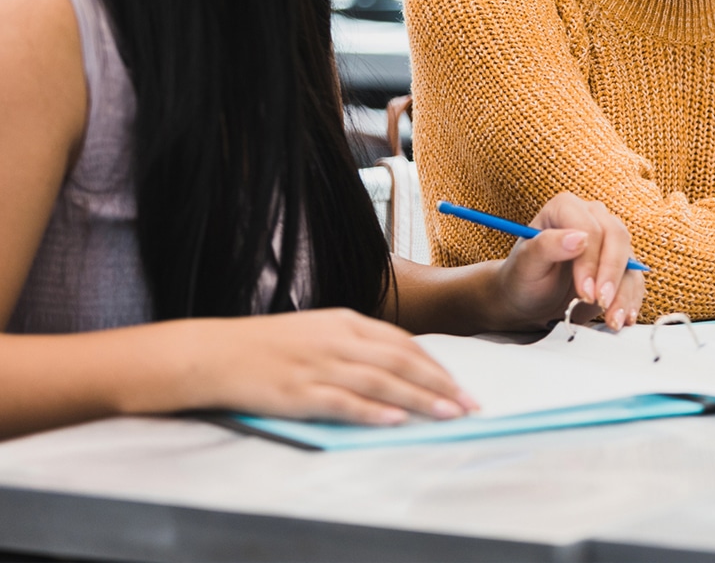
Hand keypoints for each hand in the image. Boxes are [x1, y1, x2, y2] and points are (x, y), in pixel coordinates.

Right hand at [173, 308, 478, 424]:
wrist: (216, 353)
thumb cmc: (268, 345)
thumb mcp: (318, 331)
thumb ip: (354, 344)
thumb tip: (394, 365)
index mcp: (345, 322)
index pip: (403, 342)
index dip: (435, 364)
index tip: (460, 383)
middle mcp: (338, 340)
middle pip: (401, 361)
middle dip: (441, 383)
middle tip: (470, 403)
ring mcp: (320, 365)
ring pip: (382, 381)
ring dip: (421, 398)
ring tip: (450, 413)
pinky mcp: (300, 392)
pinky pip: (343, 402)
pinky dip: (373, 411)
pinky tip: (396, 420)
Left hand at [491, 192, 645, 332]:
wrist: (529, 299)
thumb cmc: (523, 277)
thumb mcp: (526, 264)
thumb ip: (547, 246)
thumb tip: (578, 239)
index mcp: (565, 208)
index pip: (589, 227)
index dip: (590, 260)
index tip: (584, 291)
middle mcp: (592, 217)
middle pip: (616, 237)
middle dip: (611, 274)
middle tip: (601, 303)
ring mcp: (608, 240)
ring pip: (629, 260)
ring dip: (624, 293)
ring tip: (613, 319)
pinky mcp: (619, 265)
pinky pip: (634, 279)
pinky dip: (631, 300)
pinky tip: (623, 317)